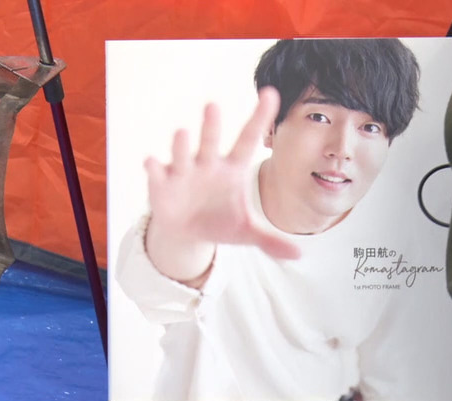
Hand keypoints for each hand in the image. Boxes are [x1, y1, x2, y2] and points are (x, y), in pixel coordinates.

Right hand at [143, 87, 299, 283]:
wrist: (187, 232)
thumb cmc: (220, 222)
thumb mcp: (246, 232)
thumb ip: (270, 240)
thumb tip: (299, 256)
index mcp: (232, 169)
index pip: (249, 138)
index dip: (259, 117)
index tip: (271, 94)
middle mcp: (207, 163)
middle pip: (211, 141)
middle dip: (211, 125)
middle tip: (214, 106)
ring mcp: (183, 172)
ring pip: (182, 153)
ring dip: (181, 144)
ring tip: (183, 133)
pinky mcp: (162, 184)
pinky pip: (157, 172)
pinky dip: (154, 168)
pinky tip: (153, 164)